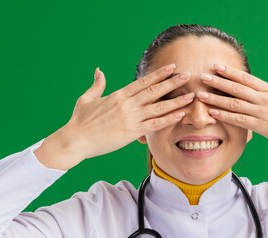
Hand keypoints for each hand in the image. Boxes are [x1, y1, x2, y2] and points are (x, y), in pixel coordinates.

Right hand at [36, 63, 195, 169]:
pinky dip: (169, 119)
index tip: (171, 68)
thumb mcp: (87, 98)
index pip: (142, 82)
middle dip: (172, 82)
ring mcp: (131, 118)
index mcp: (118, 95)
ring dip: (176, 101)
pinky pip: (155, 125)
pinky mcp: (132, 132)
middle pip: (154, 91)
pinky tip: (181, 114)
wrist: (76, 139)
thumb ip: (97, 84)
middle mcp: (127, 104)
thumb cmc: (80, 121)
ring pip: (159, 107)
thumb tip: (99, 70)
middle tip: (187, 75)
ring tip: (191, 95)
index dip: (158, 74)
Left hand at [196, 61, 267, 155]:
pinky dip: (225, 116)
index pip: (247, 79)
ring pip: (234, 104)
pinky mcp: (263, 127)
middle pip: (237, 88)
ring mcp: (263, 113)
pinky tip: (213, 113)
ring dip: (216, 99)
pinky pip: (240, 121)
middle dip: (218, 82)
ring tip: (201, 95)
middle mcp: (265, 100)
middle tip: (202, 76)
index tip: (217, 67)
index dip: (231, 72)